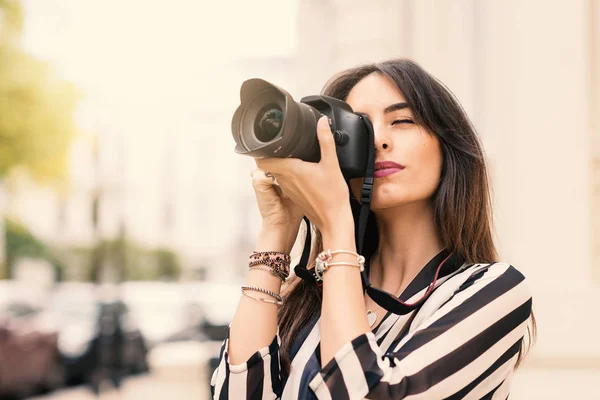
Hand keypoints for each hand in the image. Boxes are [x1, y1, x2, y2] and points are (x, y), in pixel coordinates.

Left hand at [255, 116, 352, 234]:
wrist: (334, 220)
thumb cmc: (332, 196)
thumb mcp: (332, 164)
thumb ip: (326, 141)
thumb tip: (322, 122)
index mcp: (291, 170)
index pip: (264, 160)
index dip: (262, 149)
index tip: (266, 140)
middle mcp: (285, 180)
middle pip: (270, 164)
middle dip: (273, 153)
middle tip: (281, 143)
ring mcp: (288, 189)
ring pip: (277, 173)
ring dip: (281, 164)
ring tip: (291, 153)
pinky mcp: (294, 196)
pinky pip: (285, 181)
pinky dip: (289, 174)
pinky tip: (300, 170)